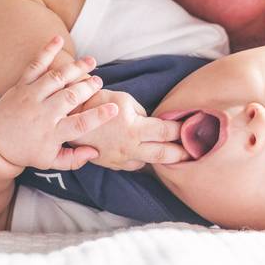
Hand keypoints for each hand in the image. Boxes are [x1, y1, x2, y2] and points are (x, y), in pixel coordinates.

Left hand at [0, 35, 118, 171]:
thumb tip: (96, 151)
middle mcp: (42, 114)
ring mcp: (31, 97)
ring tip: (91, 62)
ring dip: (76, 68)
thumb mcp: (50, 162)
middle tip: (100, 82)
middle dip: (88, 87)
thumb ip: (74, 159)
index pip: (80, 125)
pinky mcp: (21, 85)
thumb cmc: (26, 151)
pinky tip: (58, 39)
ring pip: (56, 78)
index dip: (98, 116)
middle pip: (70, 97)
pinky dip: (46, 51)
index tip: (114, 108)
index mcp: (51, 134)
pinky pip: (35, 65)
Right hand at [71, 89, 190, 170]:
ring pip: (148, 163)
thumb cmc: (98, 103)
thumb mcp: (124, 99)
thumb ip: (142, 113)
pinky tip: (146, 154)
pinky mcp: (111, 165)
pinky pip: (132, 165)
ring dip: (161, 159)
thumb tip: (154, 121)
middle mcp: (129, 148)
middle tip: (195, 152)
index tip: (191, 128)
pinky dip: (142, 159)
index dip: (181, 130)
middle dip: (181, 154)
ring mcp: (119, 159)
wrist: (69, 119)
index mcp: (134, 128)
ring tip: (175, 156)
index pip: (166, 131)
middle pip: (163, 155)